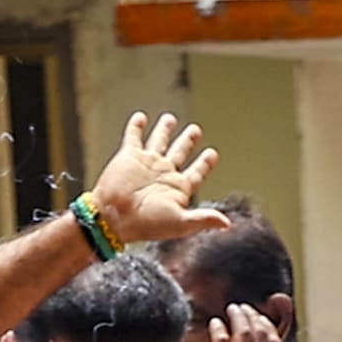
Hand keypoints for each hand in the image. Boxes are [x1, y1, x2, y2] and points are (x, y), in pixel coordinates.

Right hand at [90, 112, 228, 245]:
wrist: (115, 217)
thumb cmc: (146, 223)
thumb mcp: (180, 222)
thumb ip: (203, 219)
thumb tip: (227, 224)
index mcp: (177, 188)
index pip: (196, 173)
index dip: (204, 164)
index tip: (212, 153)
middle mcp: (163, 174)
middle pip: (179, 153)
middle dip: (188, 141)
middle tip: (196, 129)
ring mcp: (146, 164)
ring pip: (158, 142)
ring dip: (164, 130)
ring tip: (170, 118)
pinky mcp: (128, 156)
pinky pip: (133, 137)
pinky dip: (136, 127)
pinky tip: (140, 117)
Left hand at [193, 304, 285, 341]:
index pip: (274, 341)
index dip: (267, 324)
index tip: (257, 316)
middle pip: (261, 333)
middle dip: (252, 315)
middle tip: (241, 309)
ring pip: (245, 333)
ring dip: (238, 317)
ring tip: (230, 310)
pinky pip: (223, 341)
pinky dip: (219, 328)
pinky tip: (214, 323)